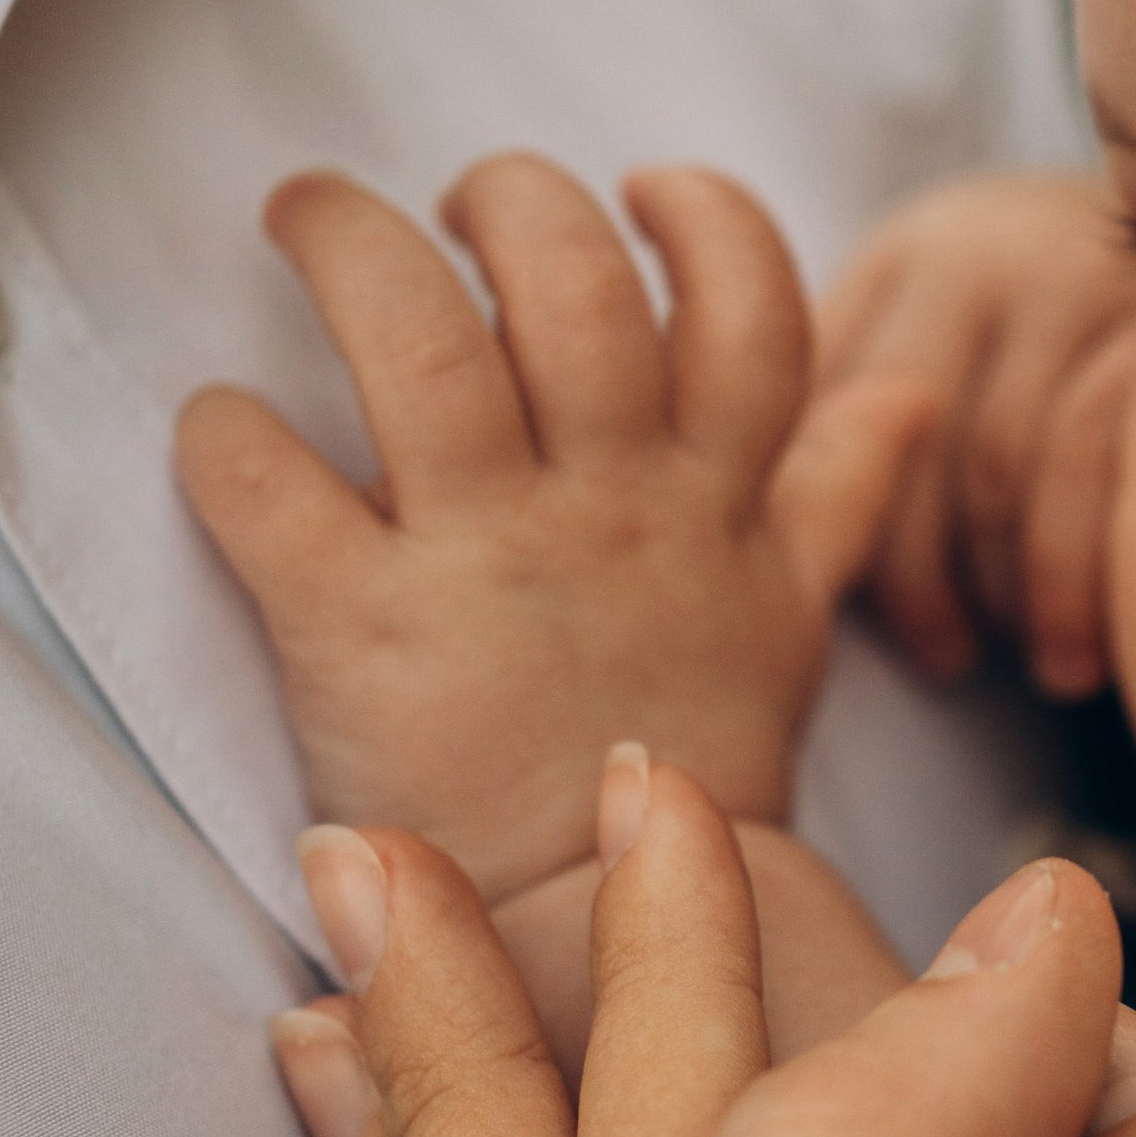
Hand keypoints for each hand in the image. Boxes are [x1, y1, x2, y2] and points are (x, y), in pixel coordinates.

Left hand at [176, 156, 928, 899]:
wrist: (591, 942)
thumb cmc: (682, 761)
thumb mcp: (789, 623)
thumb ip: (838, 494)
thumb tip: (913, 391)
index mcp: (709, 496)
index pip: (749, 301)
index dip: (700, 217)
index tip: (639, 195)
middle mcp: (606, 507)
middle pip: (570, 281)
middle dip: (505, 200)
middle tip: (448, 211)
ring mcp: (484, 560)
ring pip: (420, 340)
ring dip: (349, 245)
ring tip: (309, 215)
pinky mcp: (358, 626)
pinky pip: (272, 486)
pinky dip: (226, 436)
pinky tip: (222, 428)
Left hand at [815, 165, 1135, 693]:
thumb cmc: (1096, 334)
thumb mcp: (982, 331)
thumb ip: (889, 396)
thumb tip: (781, 535)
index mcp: (914, 250)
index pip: (832, 402)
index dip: (837, 521)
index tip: (846, 614)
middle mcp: (983, 246)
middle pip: (901, 440)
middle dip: (912, 577)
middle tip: (941, 662)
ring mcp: (1076, 277)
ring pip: (993, 468)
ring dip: (1001, 594)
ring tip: (1030, 668)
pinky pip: (1085, 479)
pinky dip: (1067, 586)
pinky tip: (1079, 655)